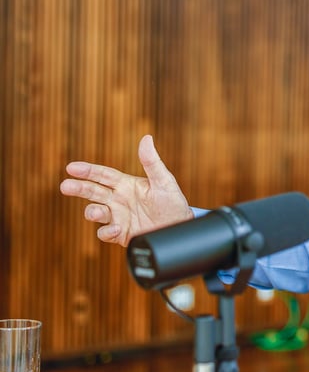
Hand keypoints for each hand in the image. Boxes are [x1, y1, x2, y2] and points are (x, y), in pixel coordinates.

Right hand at [60, 135, 192, 245]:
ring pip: (95, 212)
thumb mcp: (164, 181)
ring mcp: (118, 217)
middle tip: (65, 186)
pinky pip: (105, 233)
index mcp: (126, 185)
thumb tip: (146, 138)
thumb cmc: (173, 202)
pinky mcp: (120, 234)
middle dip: (78, 188)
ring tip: (97, 211)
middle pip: (92, 192)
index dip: (87, 171)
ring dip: (91, 212)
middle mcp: (118, 200)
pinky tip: (116, 229)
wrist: (180, 228)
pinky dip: (106, 231)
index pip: (102, 175)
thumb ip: (152, 162)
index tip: (71, 168)